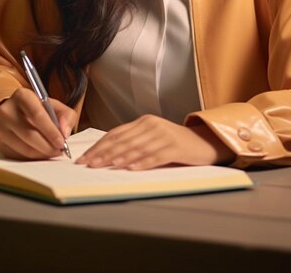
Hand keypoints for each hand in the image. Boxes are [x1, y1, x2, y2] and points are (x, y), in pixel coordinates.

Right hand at [0, 88, 76, 159]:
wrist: (16, 113)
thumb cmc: (39, 109)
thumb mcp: (54, 105)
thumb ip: (66, 115)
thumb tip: (64, 132)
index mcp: (22, 96)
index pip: (37, 115)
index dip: (51, 131)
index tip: (62, 142)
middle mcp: (6, 110)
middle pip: (30, 134)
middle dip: (48, 146)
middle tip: (60, 150)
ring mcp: (0, 128)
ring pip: (24, 148)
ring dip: (42, 154)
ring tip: (53, 152)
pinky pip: (19, 155)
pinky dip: (34, 158)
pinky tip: (41, 153)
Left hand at [76, 114, 233, 169]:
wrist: (205, 142)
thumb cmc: (175, 143)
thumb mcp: (152, 138)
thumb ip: (134, 142)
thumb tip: (107, 155)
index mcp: (143, 122)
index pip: (116, 134)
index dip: (99, 146)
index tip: (85, 157)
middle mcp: (152, 125)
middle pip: (123, 140)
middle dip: (103, 153)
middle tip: (89, 164)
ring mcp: (164, 135)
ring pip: (137, 148)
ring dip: (119, 158)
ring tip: (106, 166)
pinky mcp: (175, 147)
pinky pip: (156, 156)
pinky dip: (142, 163)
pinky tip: (132, 169)